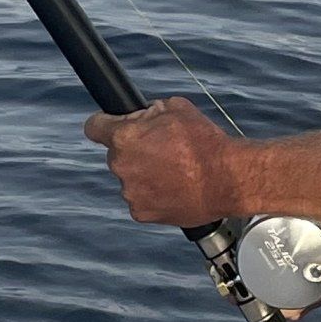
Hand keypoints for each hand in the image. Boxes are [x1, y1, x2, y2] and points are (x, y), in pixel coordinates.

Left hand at [82, 95, 233, 227]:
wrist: (227, 180)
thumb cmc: (205, 142)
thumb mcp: (177, 108)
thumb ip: (150, 110)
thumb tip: (143, 114)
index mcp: (124, 137)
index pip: (94, 126)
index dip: (104, 123)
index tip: (109, 125)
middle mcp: (121, 165)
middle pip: (116, 154)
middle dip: (134, 150)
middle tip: (162, 149)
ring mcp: (130, 192)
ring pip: (129, 178)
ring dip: (144, 173)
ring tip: (175, 172)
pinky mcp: (141, 213)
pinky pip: (141, 199)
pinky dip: (153, 195)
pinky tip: (174, 188)